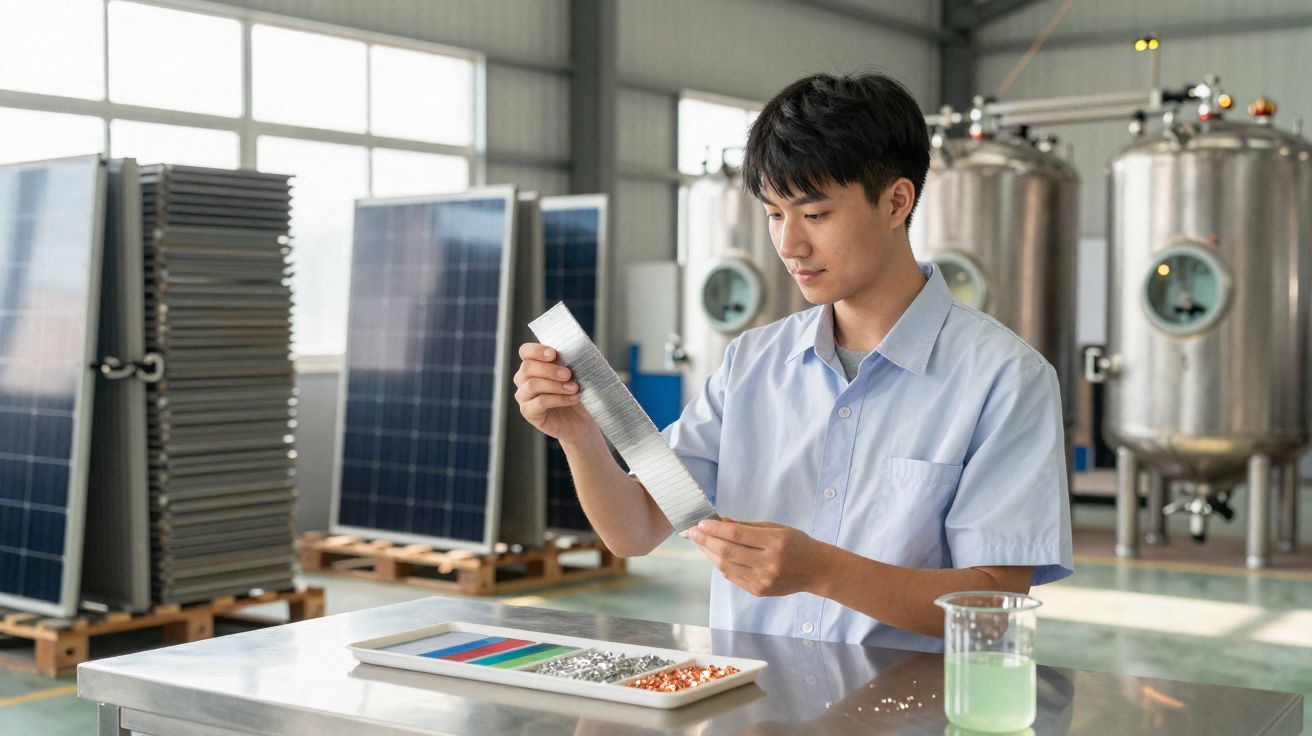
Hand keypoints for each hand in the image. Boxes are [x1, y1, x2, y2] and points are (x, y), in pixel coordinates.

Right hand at [512, 343, 595, 444]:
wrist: (582, 419)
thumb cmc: (577, 393)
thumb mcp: (576, 374)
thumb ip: (570, 363)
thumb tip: (574, 353)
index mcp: (533, 364)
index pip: (525, 351)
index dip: (537, 350)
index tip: (554, 353)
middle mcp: (523, 379)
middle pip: (527, 367)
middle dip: (549, 369)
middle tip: (568, 374)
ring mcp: (523, 396)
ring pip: (532, 385)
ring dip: (555, 385)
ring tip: (574, 388)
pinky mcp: (528, 412)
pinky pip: (539, 402)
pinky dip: (558, 399)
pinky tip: (573, 399)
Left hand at [688, 519, 828, 596]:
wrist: (816, 570)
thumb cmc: (796, 544)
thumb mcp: (776, 528)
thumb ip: (748, 527)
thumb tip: (720, 521)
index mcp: (775, 543)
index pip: (737, 535)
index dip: (715, 529)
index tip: (701, 522)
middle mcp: (769, 563)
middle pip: (728, 552)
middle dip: (706, 540)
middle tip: (693, 531)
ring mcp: (764, 580)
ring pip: (726, 566)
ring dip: (709, 553)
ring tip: (700, 542)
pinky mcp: (759, 591)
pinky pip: (733, 577)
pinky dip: (720, 565)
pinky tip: (713, 555)